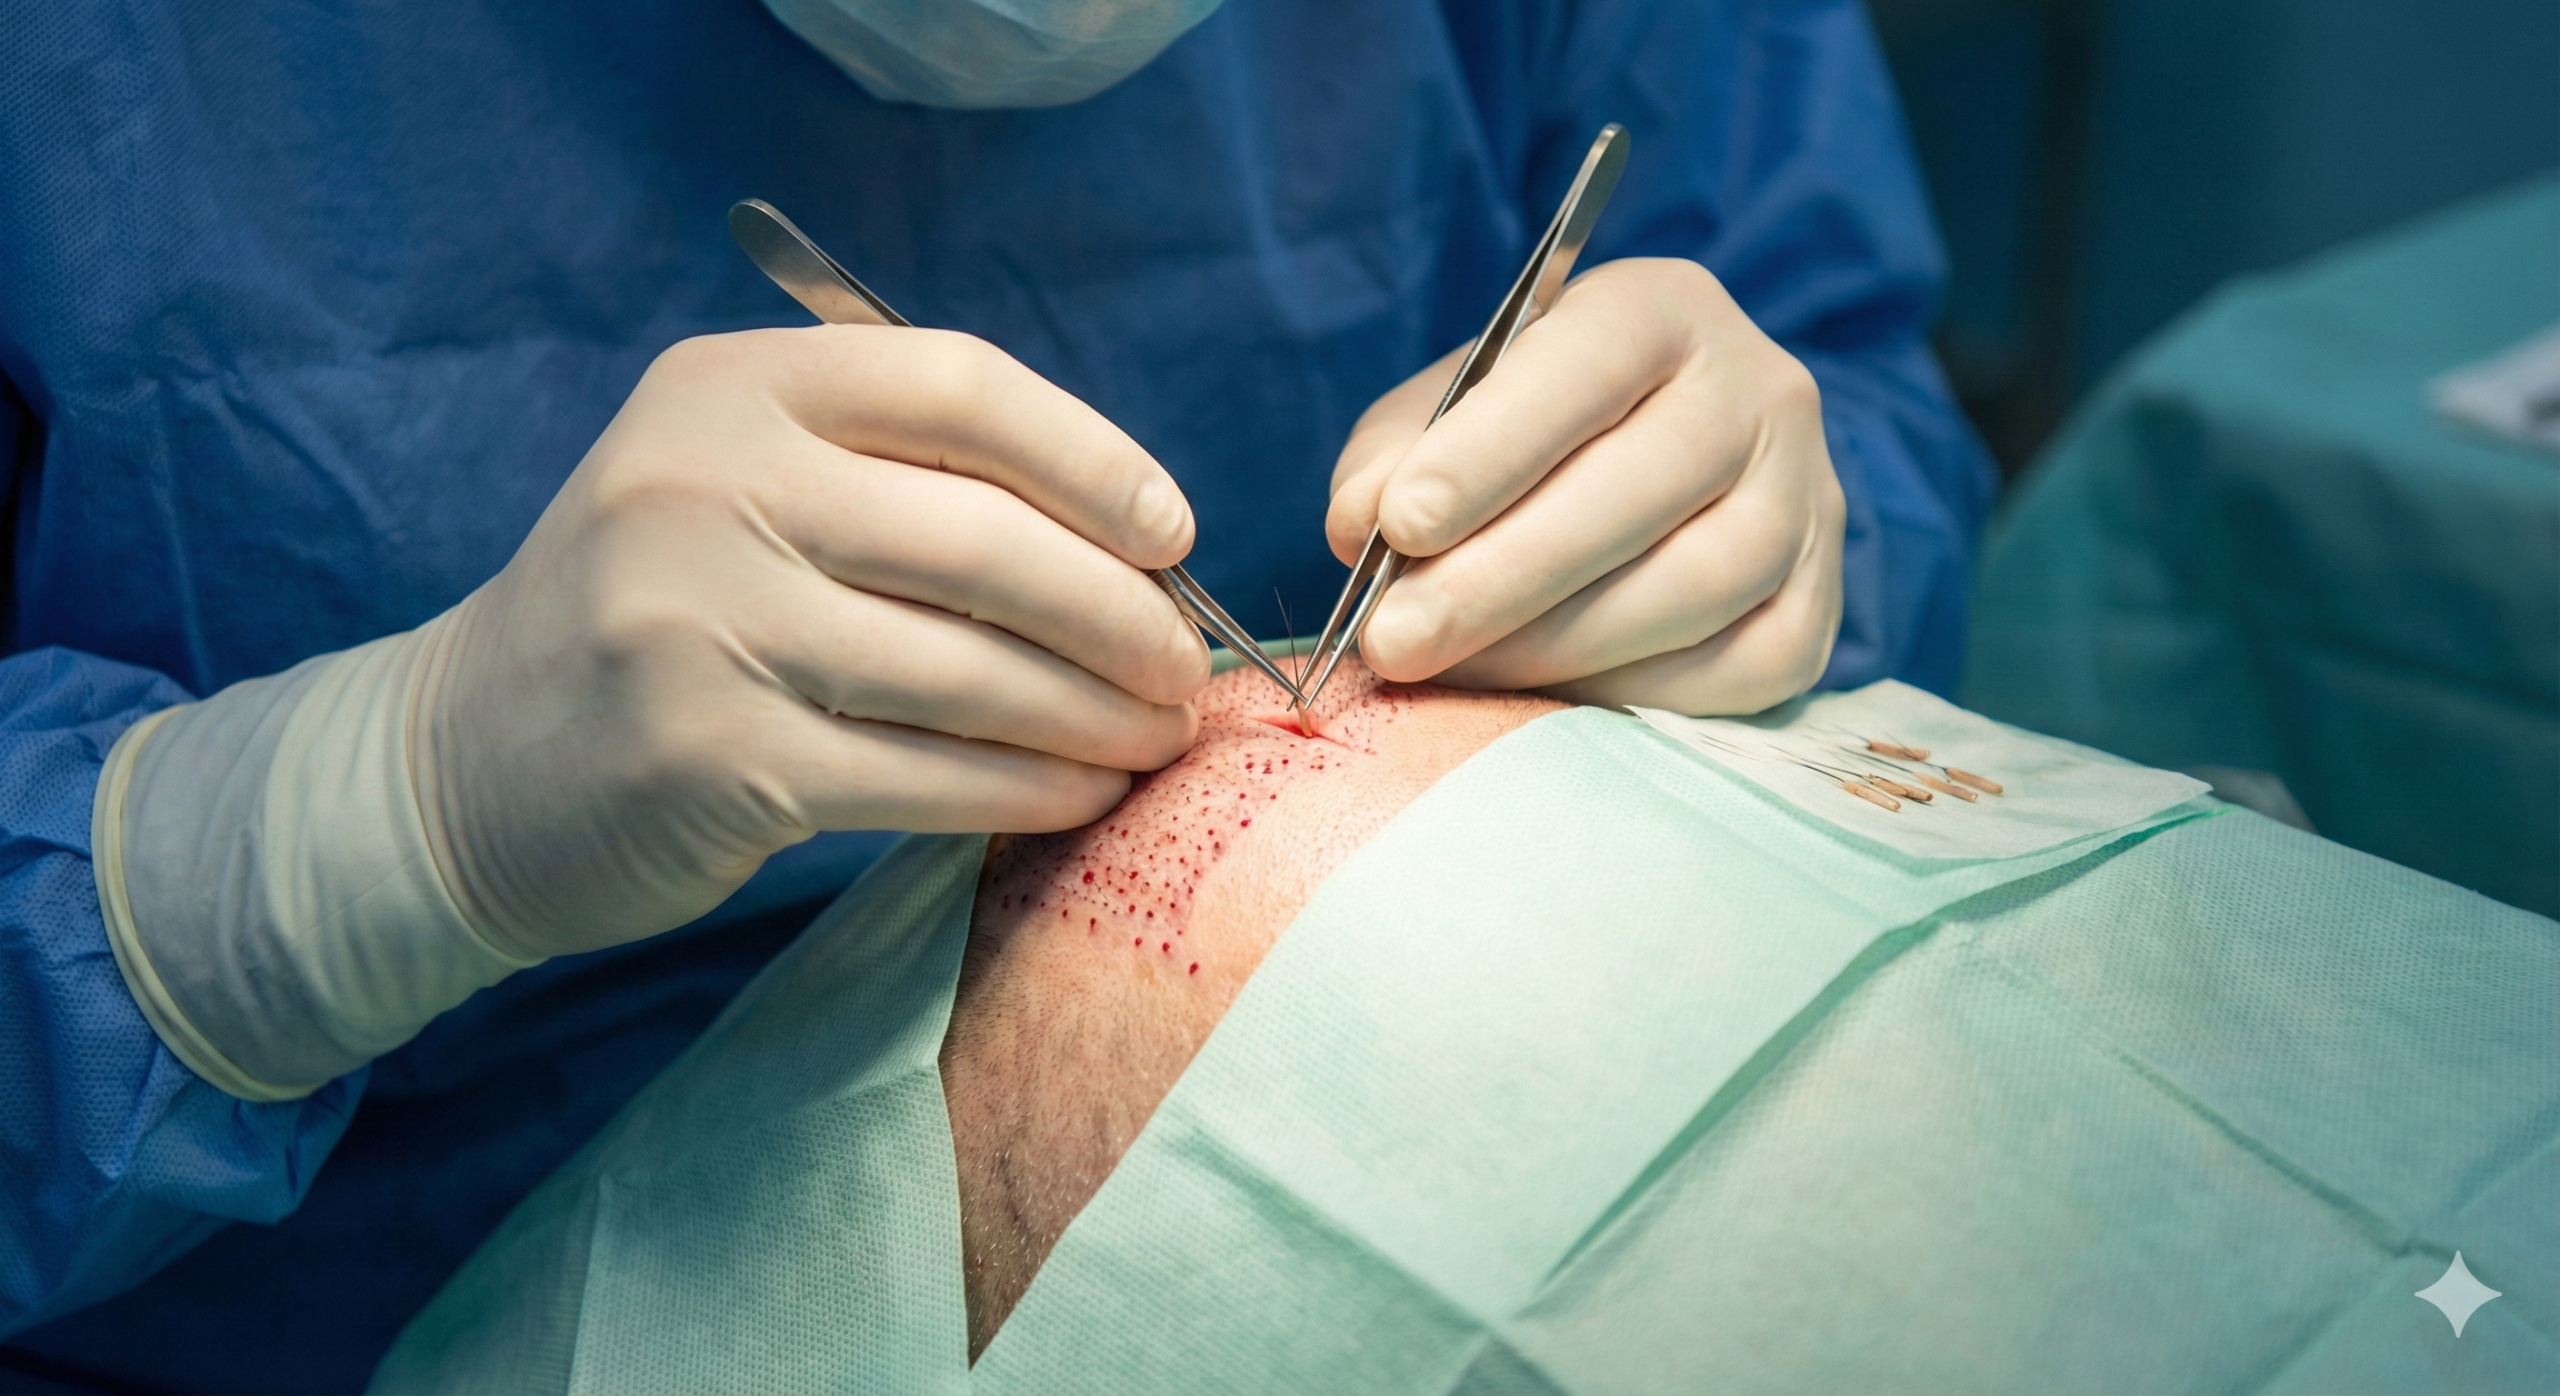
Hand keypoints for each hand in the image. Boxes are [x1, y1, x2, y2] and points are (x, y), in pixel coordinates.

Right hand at [416, 325, 1207, 957]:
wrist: (466, 760)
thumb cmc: (659, 611)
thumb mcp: (738, 484)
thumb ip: (896, 476)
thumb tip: (1128, 539)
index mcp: (729, 390)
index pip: (957, 386)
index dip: (1093, 458)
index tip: (1169, 532)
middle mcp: (705, 487)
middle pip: (986, 541)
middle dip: (1121, 615)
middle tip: (1184, 667)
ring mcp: (700, 626)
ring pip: (972, 673)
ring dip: (1096, 716)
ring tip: (1155, 736)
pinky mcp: (715, 761)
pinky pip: (929, 776)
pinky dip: (1030, 789)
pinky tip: (1080, 794)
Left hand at [1326, 258, 1844, 714]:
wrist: (1652, 474)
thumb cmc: (1530, 434)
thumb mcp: (1449, 411)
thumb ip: (1395, 456)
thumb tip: (1361, 527)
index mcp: (1663, 309)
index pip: (1586, 366)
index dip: (1492, 451)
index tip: (1401, 525)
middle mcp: (1762, 391)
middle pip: (1640, 489)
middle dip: (1501, 577)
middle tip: (1397, 640)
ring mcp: (1808, 500)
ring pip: (1693, 585)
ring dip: (1555, 645)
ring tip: (1452, 671)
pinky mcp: (1817, 605)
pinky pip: (1737, 668)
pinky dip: (1630, 692)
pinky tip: (1546, 696)